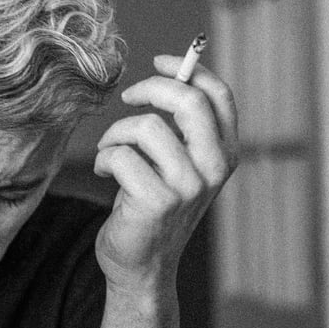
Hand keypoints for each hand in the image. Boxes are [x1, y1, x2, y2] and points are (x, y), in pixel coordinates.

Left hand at [93, 53, 237, 294]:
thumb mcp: (177, 163)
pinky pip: (120, 155)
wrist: (140, 266)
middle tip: (128, 97)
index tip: (160, 61)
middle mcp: (214, 169)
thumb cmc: (151, 206)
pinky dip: (102, 159)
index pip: (219, 96)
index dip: (188, 69)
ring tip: (109, 153)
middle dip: (152, 88)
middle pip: (190, 101)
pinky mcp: (157, 201)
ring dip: (116, 134)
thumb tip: (171, 74)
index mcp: (225, 154)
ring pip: (147, 127)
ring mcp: (188, 186)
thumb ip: (181, 128)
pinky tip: (103, 174)